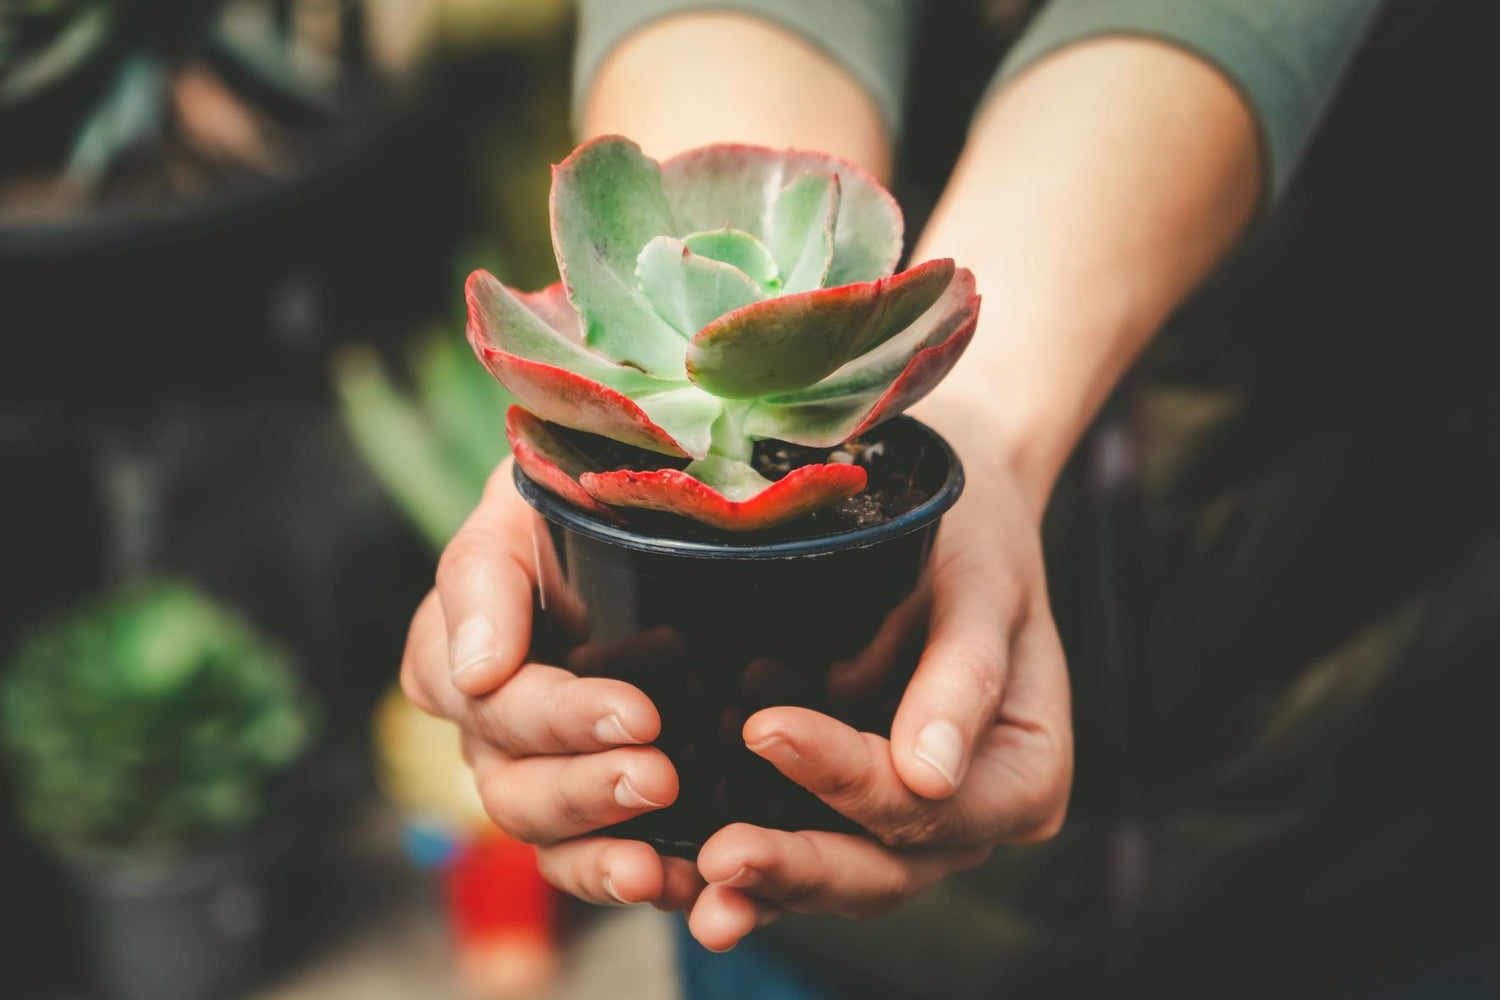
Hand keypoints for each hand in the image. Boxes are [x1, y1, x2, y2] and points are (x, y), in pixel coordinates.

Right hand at [400, 460, 706, 910]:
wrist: (633, 516)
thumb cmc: (570, 502)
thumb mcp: (520, 506)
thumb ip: (486, 573)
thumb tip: (478, 667)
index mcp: (454, 650)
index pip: (490, 699)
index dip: (556, 718)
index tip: (635, 713)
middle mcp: (487, 726)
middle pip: (514, 784)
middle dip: (585, 789)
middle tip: (660, 776)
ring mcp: (537, 773)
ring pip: (546, 837)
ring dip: (600, 852)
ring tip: (657, 865)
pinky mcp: (593, 807)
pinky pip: (593, 863)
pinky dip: (629, 881)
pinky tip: (679, 885)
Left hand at [684, 414, 1073, 949]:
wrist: (952, 519)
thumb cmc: (974, 537)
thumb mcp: (983, 584)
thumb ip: (965, 675)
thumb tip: (929, 775)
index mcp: (1024, 775)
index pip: (929, 803)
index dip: (848, 779)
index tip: (767, 728)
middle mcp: (972, 817)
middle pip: (886, 868)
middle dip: (798, 867)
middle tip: (719, 857)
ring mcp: (913, 824)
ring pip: (840, 876)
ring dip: (766, 887)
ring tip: (694, 890)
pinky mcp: (854, 808)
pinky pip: (806, 846)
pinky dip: (755, 870)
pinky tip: (688, 874)